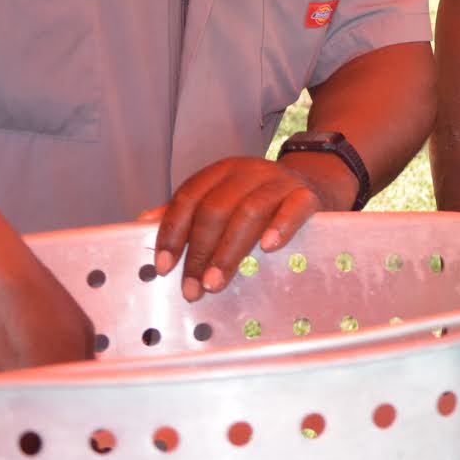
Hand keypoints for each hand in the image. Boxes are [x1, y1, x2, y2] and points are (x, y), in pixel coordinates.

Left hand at [151, 156, 336, 301]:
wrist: (316, 182)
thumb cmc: (261, 198)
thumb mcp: (224, 198)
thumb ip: (188, 210)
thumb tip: (143, 222)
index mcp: (222, 172)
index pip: (189, 197)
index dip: (172, 232)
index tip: (164, 266)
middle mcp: (248, 172)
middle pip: (216, 209)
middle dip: (200, 252)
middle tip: (192, 288)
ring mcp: (279, 182)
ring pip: (249, 211)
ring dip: (229, 251)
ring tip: (216, 283)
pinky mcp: (307, 195)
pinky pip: (293, 208)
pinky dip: (280, 226)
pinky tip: (268, 248)